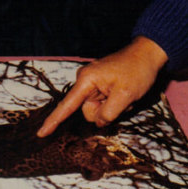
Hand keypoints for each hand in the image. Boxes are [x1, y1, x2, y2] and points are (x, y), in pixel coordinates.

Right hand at [36, 36, 167, 136]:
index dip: (54, 121)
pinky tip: (123, 93)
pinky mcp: (98, 85)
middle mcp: (84, 81)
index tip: (41, 133)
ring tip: (124, 94)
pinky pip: (102, 102)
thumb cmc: (137, 72)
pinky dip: (113, 103)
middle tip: (122, 99)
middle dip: (105, 111)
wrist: (146, 54)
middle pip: (88, 111)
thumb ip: (108, 113)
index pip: (67, 106)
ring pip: (97, 109)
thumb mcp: (125, 95)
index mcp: (86, 80)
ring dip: (112, 107)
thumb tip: (98, 122)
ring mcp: (91, 83)